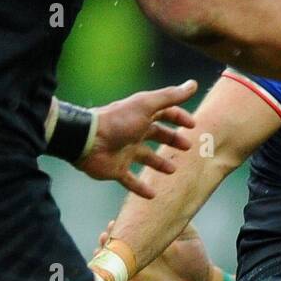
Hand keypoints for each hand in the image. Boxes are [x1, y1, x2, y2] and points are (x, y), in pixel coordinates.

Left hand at [77, 80, 198, 196]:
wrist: (87, 141)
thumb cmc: (119, 121)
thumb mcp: (146, 105)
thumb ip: (170, 96)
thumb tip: (193, 84)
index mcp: (141, 115)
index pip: (164, 113)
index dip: (179, 117)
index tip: (192, 125)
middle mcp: (134, 132)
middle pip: (157, 134)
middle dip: (172, 139)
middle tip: (187, 147)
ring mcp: (125, 151)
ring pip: (146, 158)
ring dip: (159, 164)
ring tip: (172, 170)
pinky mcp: (117, 169)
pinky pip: (130, 180)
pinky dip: (141, 188)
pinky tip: (152, 195)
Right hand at [98, 221, 220, 280]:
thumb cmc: (194, 258)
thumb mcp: (186, 233)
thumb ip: (176, 219)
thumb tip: (171, 198)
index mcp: (146, 243)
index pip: (126, 232)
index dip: (117, 227)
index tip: (113, 222)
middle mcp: (137, 257)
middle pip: (113, 247)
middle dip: (106, 240)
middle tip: (105, 235)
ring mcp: (134, 273)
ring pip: (110, 264)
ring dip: (102, 257)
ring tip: (100, 250)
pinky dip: (108, 278)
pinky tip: (103, 271)